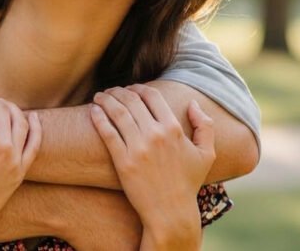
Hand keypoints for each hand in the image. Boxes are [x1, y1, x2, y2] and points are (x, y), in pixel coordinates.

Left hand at [90, 85, 214, 249]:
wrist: (170, 212)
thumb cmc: (188, 183)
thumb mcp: (206, 154)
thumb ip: (205, 125)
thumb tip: (192, 103)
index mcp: (174, 129)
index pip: (152, 95)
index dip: (139, 87)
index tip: (131, 89)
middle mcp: (155, 134)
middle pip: (131, 100)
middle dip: (118, 91)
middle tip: (111, 91)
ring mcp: (138, 148)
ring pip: (117, 112)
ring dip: (105, 99)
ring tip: (99, 96)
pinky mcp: (123, 161)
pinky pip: (107, 132)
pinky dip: (98, 117)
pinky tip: (93, 110)